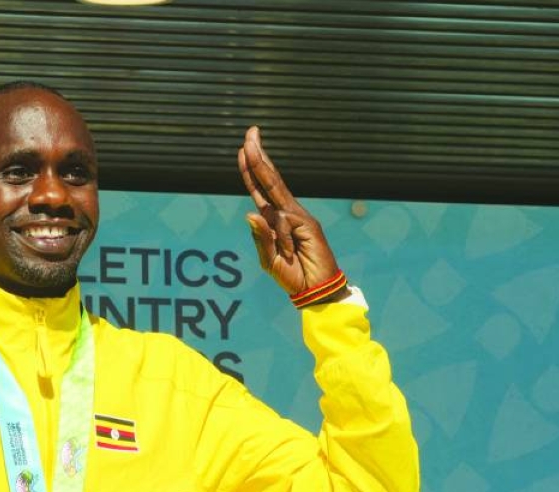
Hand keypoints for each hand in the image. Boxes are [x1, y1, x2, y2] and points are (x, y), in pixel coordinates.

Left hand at [237, 126, 343, 298]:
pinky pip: (287, 221)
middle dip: (258, 156)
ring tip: (263, 181)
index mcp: (274, 220)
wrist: (314, 291)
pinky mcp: (309, 225)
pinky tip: (289, 248)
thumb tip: (250, 213)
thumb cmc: (291, 275)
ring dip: (266, 183)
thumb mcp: (268, 260)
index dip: (251, 169)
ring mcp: (299, 217)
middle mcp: (286, 213)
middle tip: (250, 133)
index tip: (243, 147)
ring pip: (276, 198)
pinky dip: (283, 234)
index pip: (259, 189)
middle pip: (269, 179)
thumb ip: (260, 238)